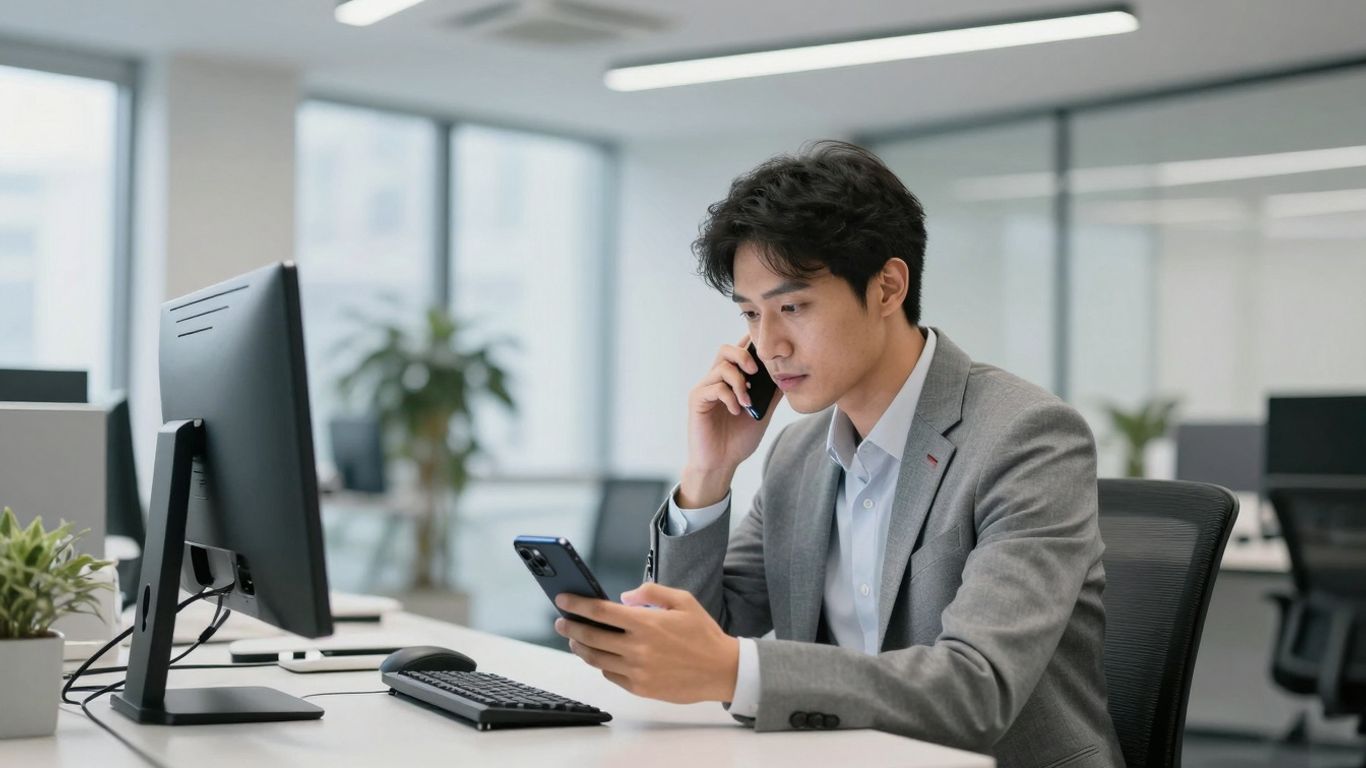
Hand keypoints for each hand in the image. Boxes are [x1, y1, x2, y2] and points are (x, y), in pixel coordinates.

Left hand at [554, 583, 738, 704]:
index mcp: (646, 623)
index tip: (562, 599)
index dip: (577, 604)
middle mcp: (638, 648)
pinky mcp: (640, 688)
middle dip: (570, 626)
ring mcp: (637, 670)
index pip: (600, 612)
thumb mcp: (683, 600)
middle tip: (561, 621)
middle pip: (591, 636)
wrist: (722, 670)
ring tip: (574, 638)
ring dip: (580, 646)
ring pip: (596, 658)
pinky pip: (610, 674)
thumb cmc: (703, 633)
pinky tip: (599, 655)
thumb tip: (623, 597)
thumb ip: (651, 592)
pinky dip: (600, 664)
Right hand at [680, 334, 782, 506]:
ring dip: (740, 383)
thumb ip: (771, 394)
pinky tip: (736, 410)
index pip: (739, 352)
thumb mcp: (763, 413)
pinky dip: (729, 397)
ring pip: (722, 368)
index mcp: (731, 380)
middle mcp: (716, 380)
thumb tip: (787, 374)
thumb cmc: (738, 439)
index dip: (750, 343)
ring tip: (747, 403)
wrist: (721, 463)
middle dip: (743, 355)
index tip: (767, 349)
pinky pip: (714, 387)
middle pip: (725, 350)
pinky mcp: (697, 400)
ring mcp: (705, 389)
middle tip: (755, 372)